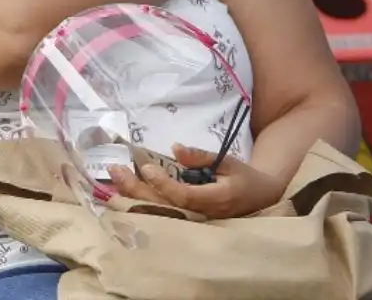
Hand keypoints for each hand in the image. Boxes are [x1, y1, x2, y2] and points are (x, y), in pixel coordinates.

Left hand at [110, 144, 284, 218]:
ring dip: (133, 198)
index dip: (163, 184)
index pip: (183, 196)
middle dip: (137, 190)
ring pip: (158, 214)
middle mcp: (200, 216)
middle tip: (115, 170)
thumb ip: (202, 156)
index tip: (146, 168)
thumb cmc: (243, 178)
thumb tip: (175, 149)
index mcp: (215, 199)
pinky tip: (121, 195)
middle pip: (163, 207)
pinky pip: (161, 215)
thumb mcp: (228, 162)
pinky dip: (140, 205)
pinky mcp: (186, 222)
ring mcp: (192, 222)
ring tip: (112, 181)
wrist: (259, 200)